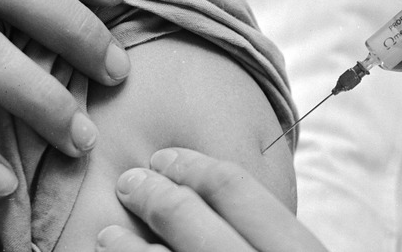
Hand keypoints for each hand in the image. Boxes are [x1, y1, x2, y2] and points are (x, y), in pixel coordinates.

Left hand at [96, 148, 325, 251]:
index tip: (165, 159)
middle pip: (188, 221)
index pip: (231, 185)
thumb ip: (274, 224)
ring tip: (108, 236)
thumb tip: (217, 186)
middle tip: (130, 184)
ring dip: (126, 247)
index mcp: (292, 246)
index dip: (191, 166)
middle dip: (153, 197)